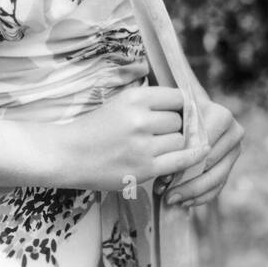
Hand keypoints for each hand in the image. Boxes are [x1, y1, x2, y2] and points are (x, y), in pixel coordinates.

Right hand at [51, 85, 207, 191]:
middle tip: (156, 134)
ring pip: (180, 140)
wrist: (67, 155)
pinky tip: (200, 153)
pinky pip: (180, 161)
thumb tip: (186, 103)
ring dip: (173, 144)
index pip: (177, 97)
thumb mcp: (121, 103)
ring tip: (155, 147)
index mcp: (134, 98)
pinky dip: (191, 157)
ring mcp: (143, 146)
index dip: (179, 106)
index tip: (175, 113)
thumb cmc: (96, 128)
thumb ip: (150, 102)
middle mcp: (140, 120)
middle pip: (178, 120)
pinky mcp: (144, 169)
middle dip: (172, 127)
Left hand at [157, 100, 243, 208]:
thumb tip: (167, 177)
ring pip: (216, 179)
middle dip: (186, 181)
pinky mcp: (231, 163)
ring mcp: (235, 149)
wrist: (192, 109)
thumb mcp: (173, 116)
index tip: (163, 177)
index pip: (203, 146)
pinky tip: (183, 201)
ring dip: (192, 192)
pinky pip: (218, 187)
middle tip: (166, 193)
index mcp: (221, 116)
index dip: (183, 163)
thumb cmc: (178, 111)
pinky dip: (200, 197)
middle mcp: (234, 132)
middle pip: (210, 164)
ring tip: (171, 199)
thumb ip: (171, 135)